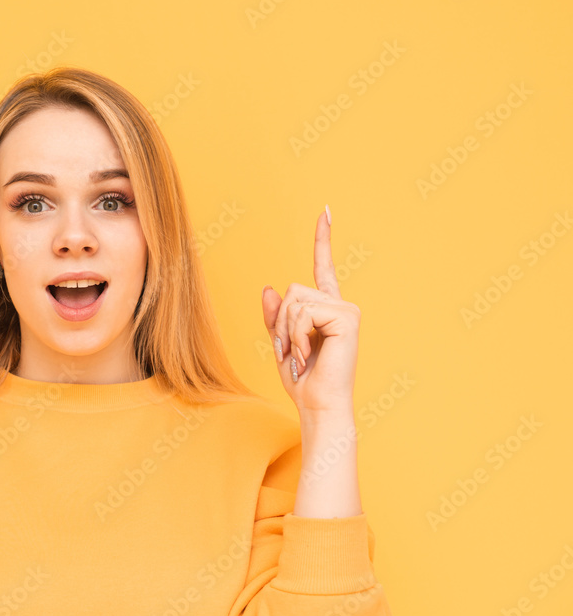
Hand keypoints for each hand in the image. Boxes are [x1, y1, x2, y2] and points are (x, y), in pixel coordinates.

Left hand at [261, 207, 360, 417]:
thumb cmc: (302, 379)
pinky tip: (307, 355)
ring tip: (299, 356)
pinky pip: (303, 313)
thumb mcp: (281, 342)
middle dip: (281, 321)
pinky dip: (296, 336)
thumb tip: (269, 288)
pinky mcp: (347, 318)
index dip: (323, 239)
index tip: (325, 212)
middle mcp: (340, 305)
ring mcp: (346, 310)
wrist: (317, 403)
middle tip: (290, 351)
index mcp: (327, 309)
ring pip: (295, 300)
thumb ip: (275, 316)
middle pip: (292, 289)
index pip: (323, 267)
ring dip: (287, 332)